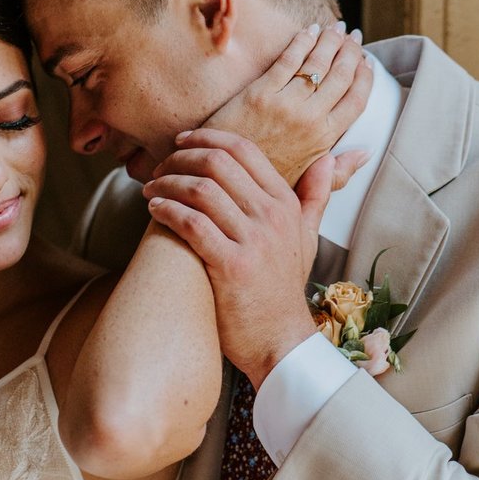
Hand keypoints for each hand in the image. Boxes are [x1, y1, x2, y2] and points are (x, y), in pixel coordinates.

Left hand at [143, 131, 333, 388]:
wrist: (280, 341)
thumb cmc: (283, 290)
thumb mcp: (307, 238)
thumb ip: (315, 196)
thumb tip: (328, 159)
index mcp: (285, 204)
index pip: (244, 151)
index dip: (206, 138)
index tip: (181, 142)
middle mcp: (271, 217)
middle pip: (218, 163)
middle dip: (179, 158)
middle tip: (158, 168)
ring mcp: (253, 241)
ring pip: (202, 191)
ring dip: (167, 184)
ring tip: (150, 190)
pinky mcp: (231, 266)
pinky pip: (192, 224)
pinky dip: (168, 212)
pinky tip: (154, 211)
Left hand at [202, 23, 373, 187]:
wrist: (223, 179)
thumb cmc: (264, 183)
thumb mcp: (307, 185)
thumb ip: (338, 173)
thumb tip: (366, 154)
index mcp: (324, 139)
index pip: (356, 100)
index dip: (365, 77)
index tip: (368, 62)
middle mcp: (310, 119)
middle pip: (340, 76)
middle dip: (350, 51)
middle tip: (353, 36)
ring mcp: (285, 104)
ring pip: (318, 63)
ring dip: (330, 41)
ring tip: (335, 29)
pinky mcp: (260, 93)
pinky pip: (288, 59)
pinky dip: (302, 41)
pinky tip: (308, 31)